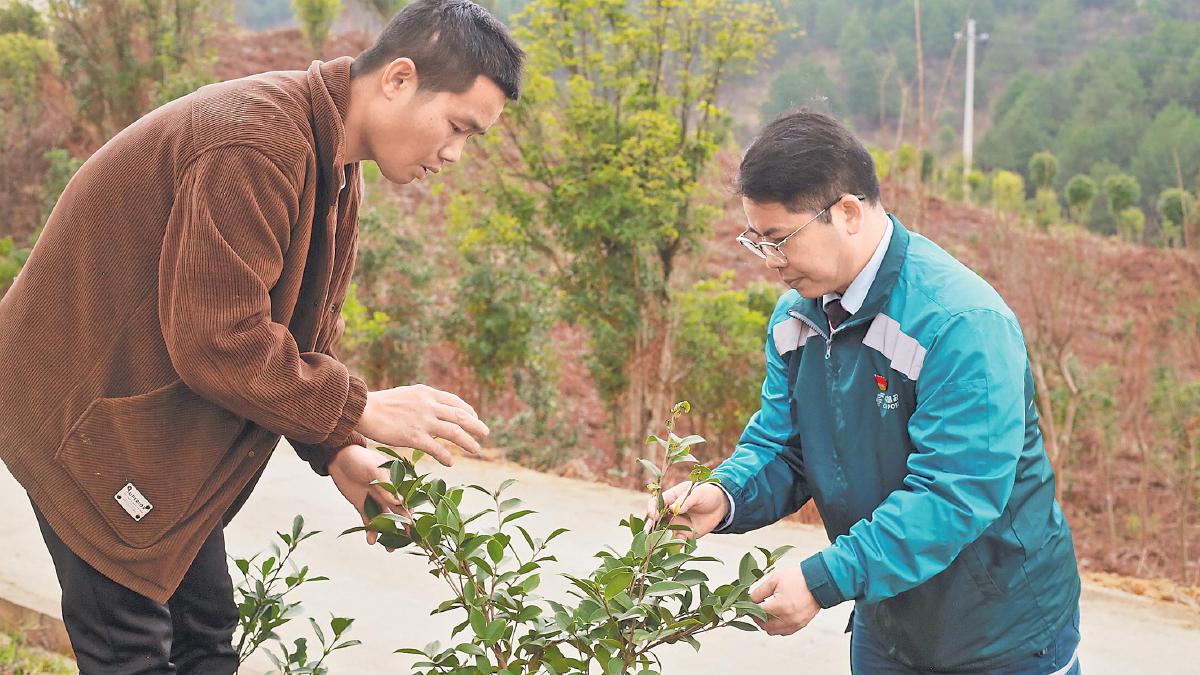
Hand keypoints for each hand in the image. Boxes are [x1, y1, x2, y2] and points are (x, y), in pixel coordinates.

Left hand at [328, 444, 407, 545]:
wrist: (339, 457)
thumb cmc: (360, 458)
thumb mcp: (374, 469)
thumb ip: (387, 486)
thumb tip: (401, 501)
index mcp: (394, 483)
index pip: (406, 500)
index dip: (411, 514)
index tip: (416, 528)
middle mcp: (387, 494)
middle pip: (398, 513)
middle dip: (403, 528)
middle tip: (408, 542)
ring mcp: (375, 500)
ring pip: (385, 520)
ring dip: (388, 534)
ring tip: (390, 549)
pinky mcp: (362, 505)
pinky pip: (368, 521)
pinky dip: (370, 531)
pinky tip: (371, 541)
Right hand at [356, 384, 488, 466]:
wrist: (363, 409)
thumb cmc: (381, 403)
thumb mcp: (407, 394)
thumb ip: (423, 401)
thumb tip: (436, 410)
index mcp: (427, 393)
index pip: (455, 401)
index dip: (468, 411)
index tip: (474, 418)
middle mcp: (429, 405)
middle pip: (460, 416)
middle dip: (476, 425)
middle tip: (486, 433)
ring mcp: (423, 421)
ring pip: (454, 432)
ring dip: (468, 442)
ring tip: (477, 449)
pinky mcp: (413, 436)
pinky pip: (436, 448)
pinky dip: (446, 456)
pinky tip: (451, 463)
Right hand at [643, 481, 728, 539]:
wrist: (721, 505)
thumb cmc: (707, 493)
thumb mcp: (698, 492)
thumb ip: (685, 500)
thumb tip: (673, 508)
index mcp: (671, 498)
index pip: (655, 503)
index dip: (652, 509)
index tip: (654, 516)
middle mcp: (670, 512)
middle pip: (656, 520)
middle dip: (650, 527)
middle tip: (647, 535)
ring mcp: (677, 524)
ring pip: (664, 533)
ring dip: (660, 539)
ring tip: (657, 546)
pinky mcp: (685, 534)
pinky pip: (677, 542)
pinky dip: (675, 547)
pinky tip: (675, 551)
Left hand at [750, 566, 821, 635]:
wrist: (818, 582)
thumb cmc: (797, 579)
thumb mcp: (774, 580)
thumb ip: (759, 592)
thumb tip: (748, 600)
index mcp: (780, 606)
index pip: (757, 613)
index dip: (749, 608)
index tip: (745, 604)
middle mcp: (787, 618)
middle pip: (763, 625)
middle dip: (756, 617)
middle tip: (754, 608)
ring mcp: (794, 624)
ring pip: (772, 631)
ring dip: (766, 623)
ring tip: (765, 611)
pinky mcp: (800, 625)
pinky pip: (783, 632)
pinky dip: (776, 627)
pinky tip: (775, 616)